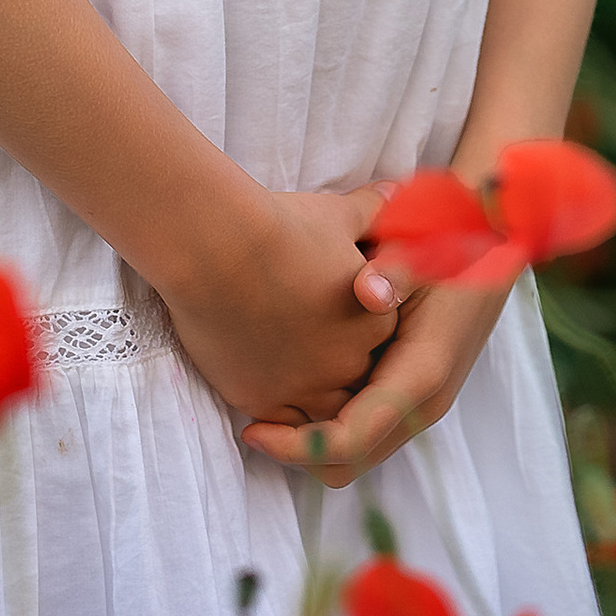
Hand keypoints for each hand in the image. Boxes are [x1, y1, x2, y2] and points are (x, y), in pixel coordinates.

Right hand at [159, 184, 400, 425]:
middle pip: (356, 377)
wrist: (220, 249)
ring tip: (287, 362)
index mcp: (376, 320)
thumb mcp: (337, 214)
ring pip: (324, 410)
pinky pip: (282, 426)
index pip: (380, 337)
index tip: (334, 306)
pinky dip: (278, 413)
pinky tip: (263, 379)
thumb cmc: (281, 226)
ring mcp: (307, 389)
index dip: (359, 323)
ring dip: (311, 391)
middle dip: (338, 362)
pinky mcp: (264, 403)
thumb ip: (372, 211)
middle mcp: (349, 364)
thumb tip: (394, 189)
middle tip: (310, 337)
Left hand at [238, 263, 514, 484]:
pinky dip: (327, 423)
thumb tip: (368, 290)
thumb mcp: (427, 246)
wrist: (495, 240)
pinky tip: (297, 387)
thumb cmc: (454, 240)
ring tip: (267, 404)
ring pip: (355, 452)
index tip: (251, 427)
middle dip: (296, 451)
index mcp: (421, 375)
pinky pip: (363, 428)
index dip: (297, 445)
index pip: (350, 442)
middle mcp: (421, 403)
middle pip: (348, 462)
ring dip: (310, 439)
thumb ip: (398, 269)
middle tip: (250, 419)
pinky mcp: (410, 391)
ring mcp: (418, 402)